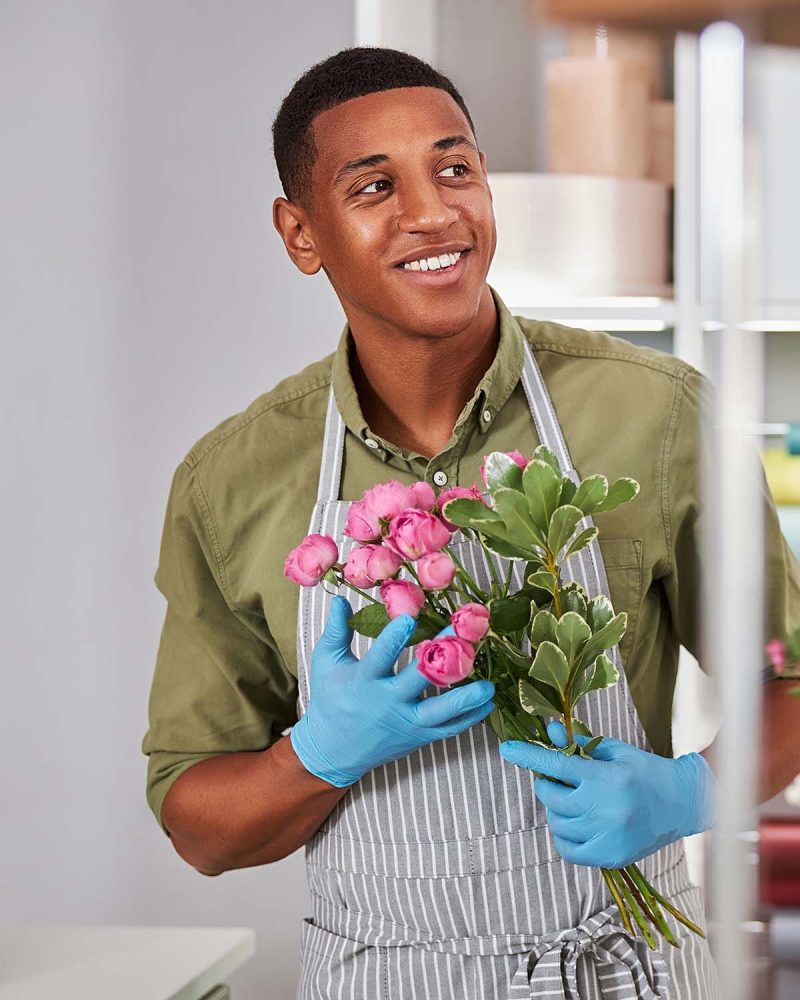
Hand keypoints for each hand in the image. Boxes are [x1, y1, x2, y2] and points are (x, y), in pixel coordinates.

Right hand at [290, 595, 495, 786]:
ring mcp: (406, 721)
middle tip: (466, 634)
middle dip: (445, 656)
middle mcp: (388, 702)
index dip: (394, 638)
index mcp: (364, 681)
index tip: (409, 618)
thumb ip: (337, 630)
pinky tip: (487, 702)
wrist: (334, 750)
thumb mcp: (327, 663)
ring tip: (489, 683)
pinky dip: (469, 717)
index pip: (380, 658)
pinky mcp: (419, 736)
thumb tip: (340, 599)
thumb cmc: (331, 700)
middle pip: (421, 678)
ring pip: (442, 711)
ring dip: (467, 697)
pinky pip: (449, 729)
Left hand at [499, 720, 717, 868]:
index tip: (506, 750)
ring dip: (556, 810)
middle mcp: (605, 810)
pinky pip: (567, 850)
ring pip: (557, 823)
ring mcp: (607, 837)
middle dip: (547, 784)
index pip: (557, 765)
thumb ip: (579, 744)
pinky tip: (576, 823)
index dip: (528, 757)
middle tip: (559, 779)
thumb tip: (548, 732)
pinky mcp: (610, 857)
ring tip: (574, 801)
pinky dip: (563, 836)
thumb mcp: (615, 751)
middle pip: (552, 797)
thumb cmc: (646, 771)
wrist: (682, 803)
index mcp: (606, 779)